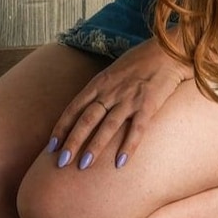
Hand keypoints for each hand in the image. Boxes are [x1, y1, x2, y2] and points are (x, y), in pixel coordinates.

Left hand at [49, 37, 191, 169]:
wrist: (167, 52)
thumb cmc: (138, 63)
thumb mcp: (112, 73)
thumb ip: (99, 91)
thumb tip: (84, 111)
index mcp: (98, 83)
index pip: (74, 108)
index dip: (62, 127)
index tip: (50, 146)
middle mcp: (110, 91)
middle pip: (86, 119)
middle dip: (72, 142)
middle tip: (60, 162)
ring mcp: (129, 99)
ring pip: (107, 126)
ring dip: (94, 147)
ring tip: (83, 166)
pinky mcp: (148, 105)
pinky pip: (136, 129)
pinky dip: (128, 146)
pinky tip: (120, 163)